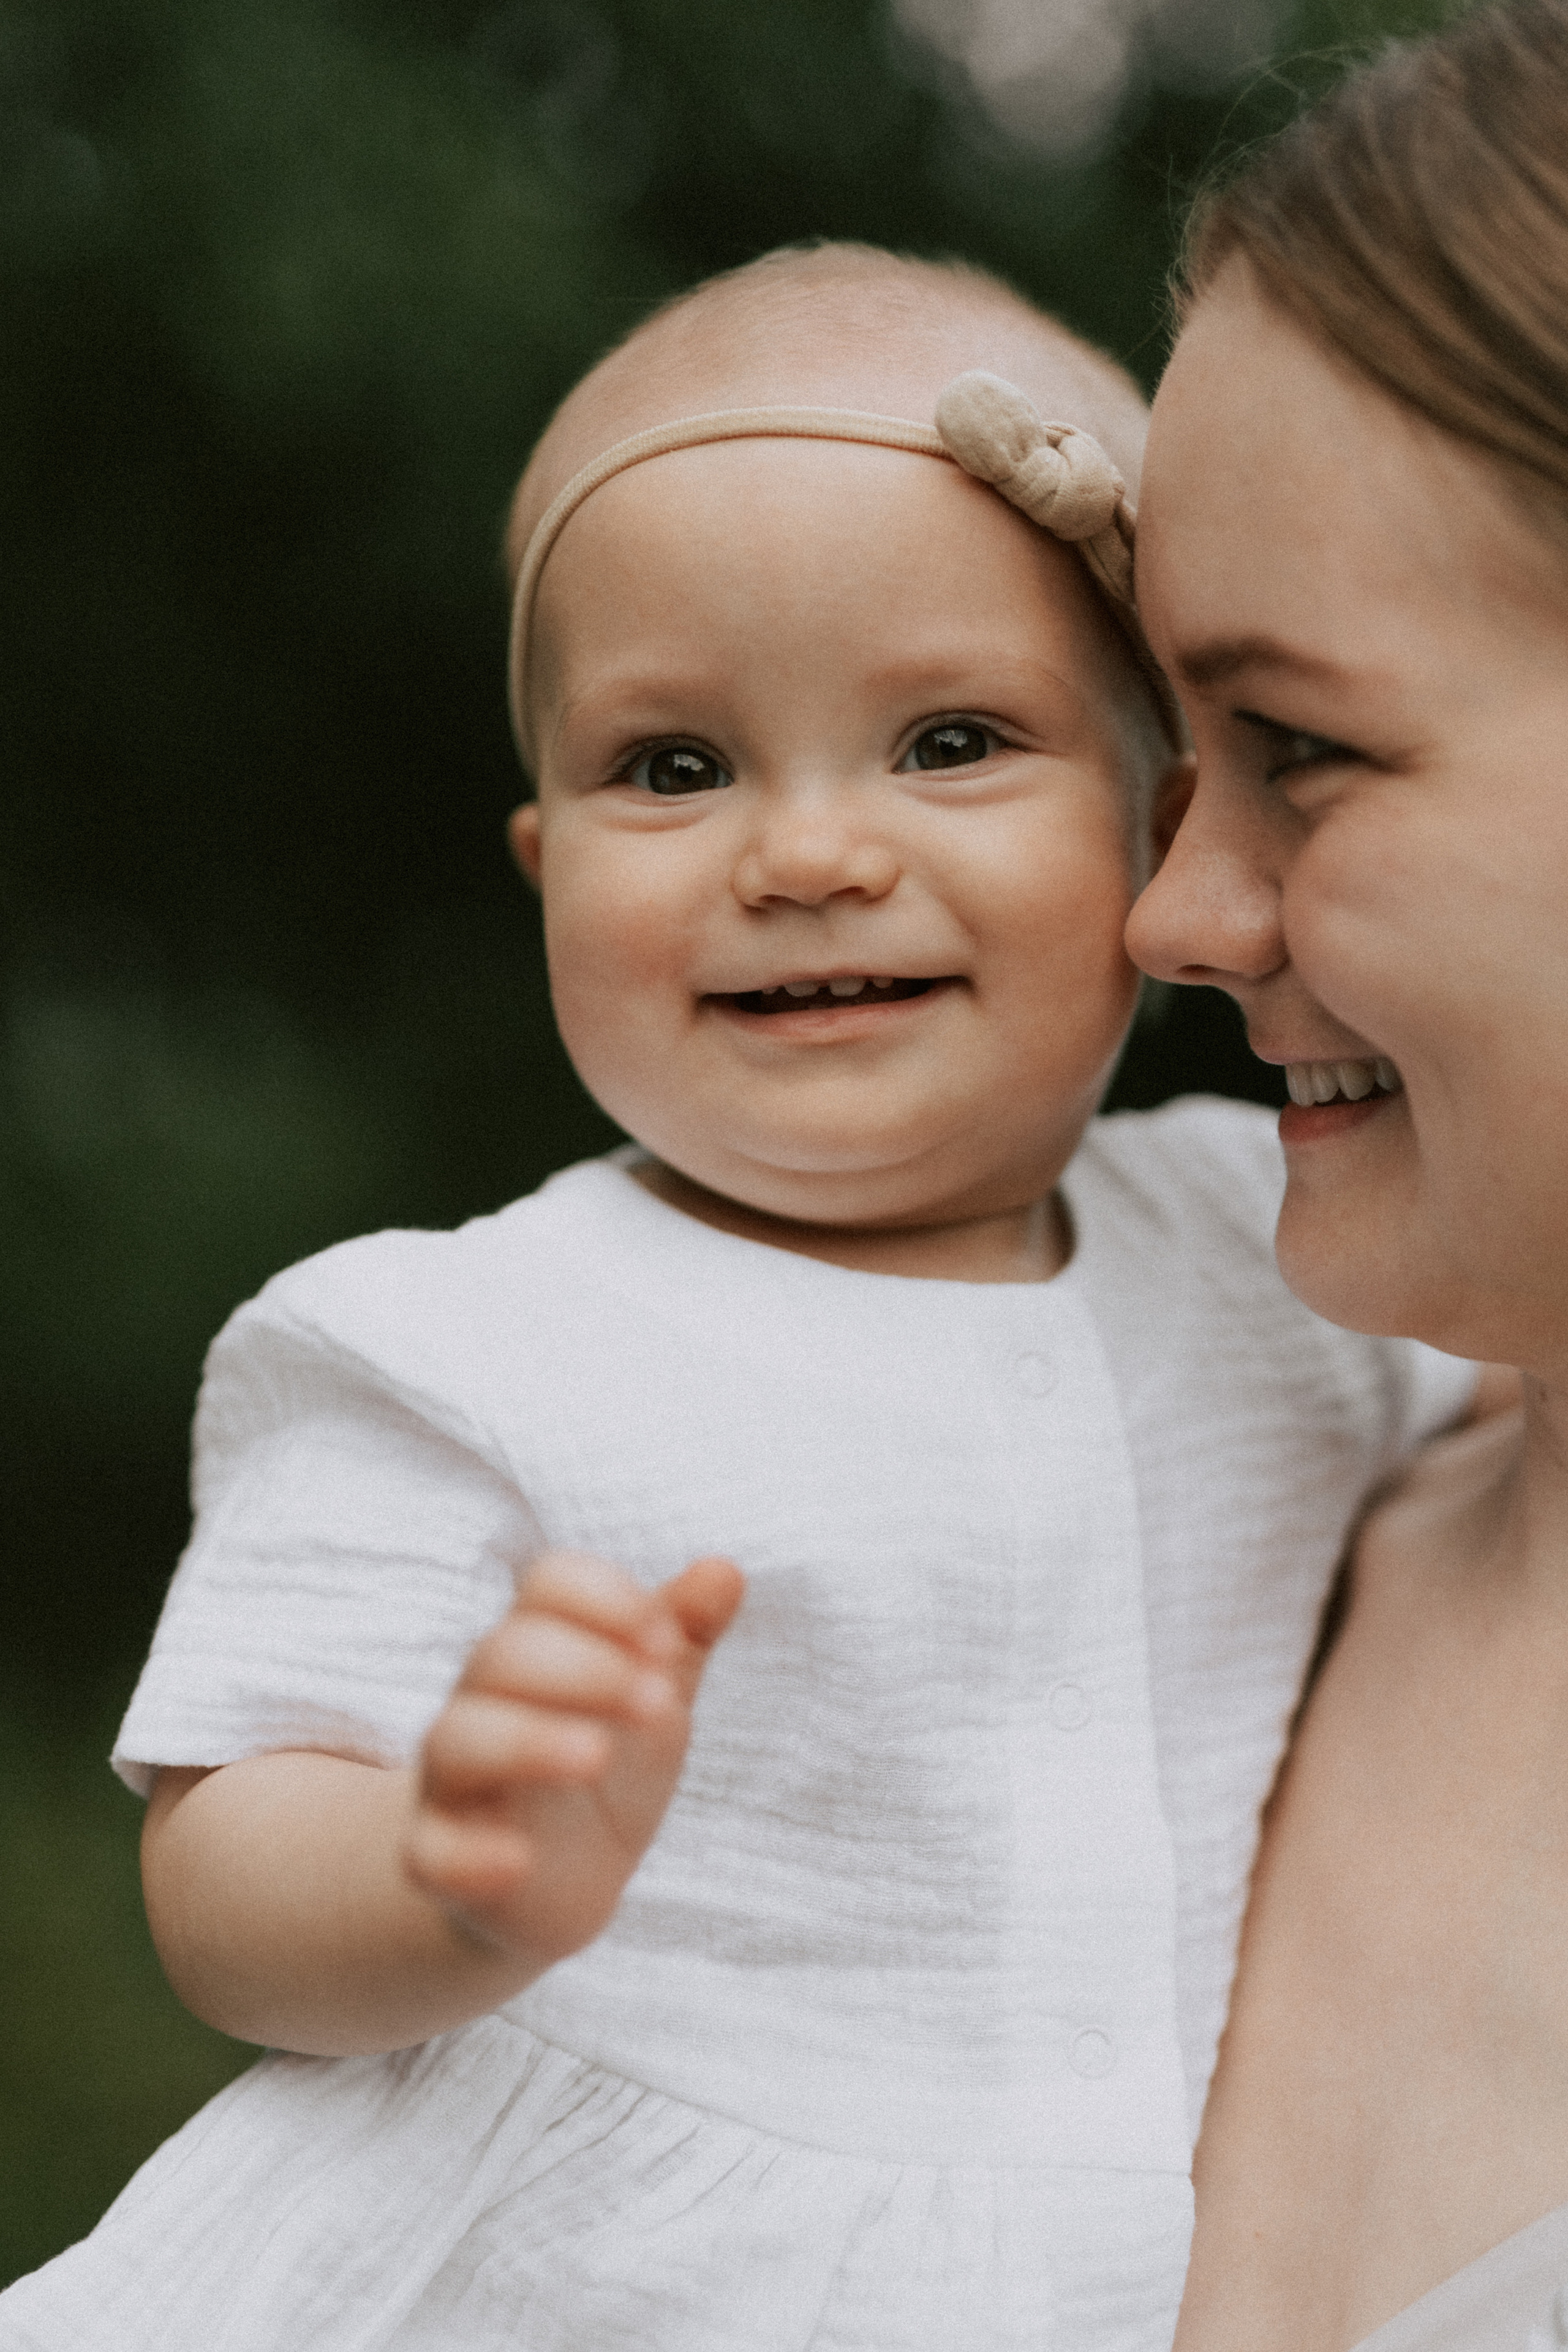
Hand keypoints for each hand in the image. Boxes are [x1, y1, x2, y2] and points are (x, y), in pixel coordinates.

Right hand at [404, 1549, 742, 1967]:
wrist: (554, 1879)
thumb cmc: (606, 1767)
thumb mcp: (654, 1700)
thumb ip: (684, 1637)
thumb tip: (725, 1570)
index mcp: (538, 1645)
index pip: (549, 1584)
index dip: (608, 1600)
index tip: (667, 1643)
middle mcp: (483, 1700)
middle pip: (503, 1653)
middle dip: (587, 1668)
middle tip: (658, 1704)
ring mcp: (452, 1780)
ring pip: (458, 1739)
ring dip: (529, 1741)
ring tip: (598, 1756)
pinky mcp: (440, 1860)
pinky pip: (430, 1852)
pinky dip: (469, 1854)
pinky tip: (518, 1860)